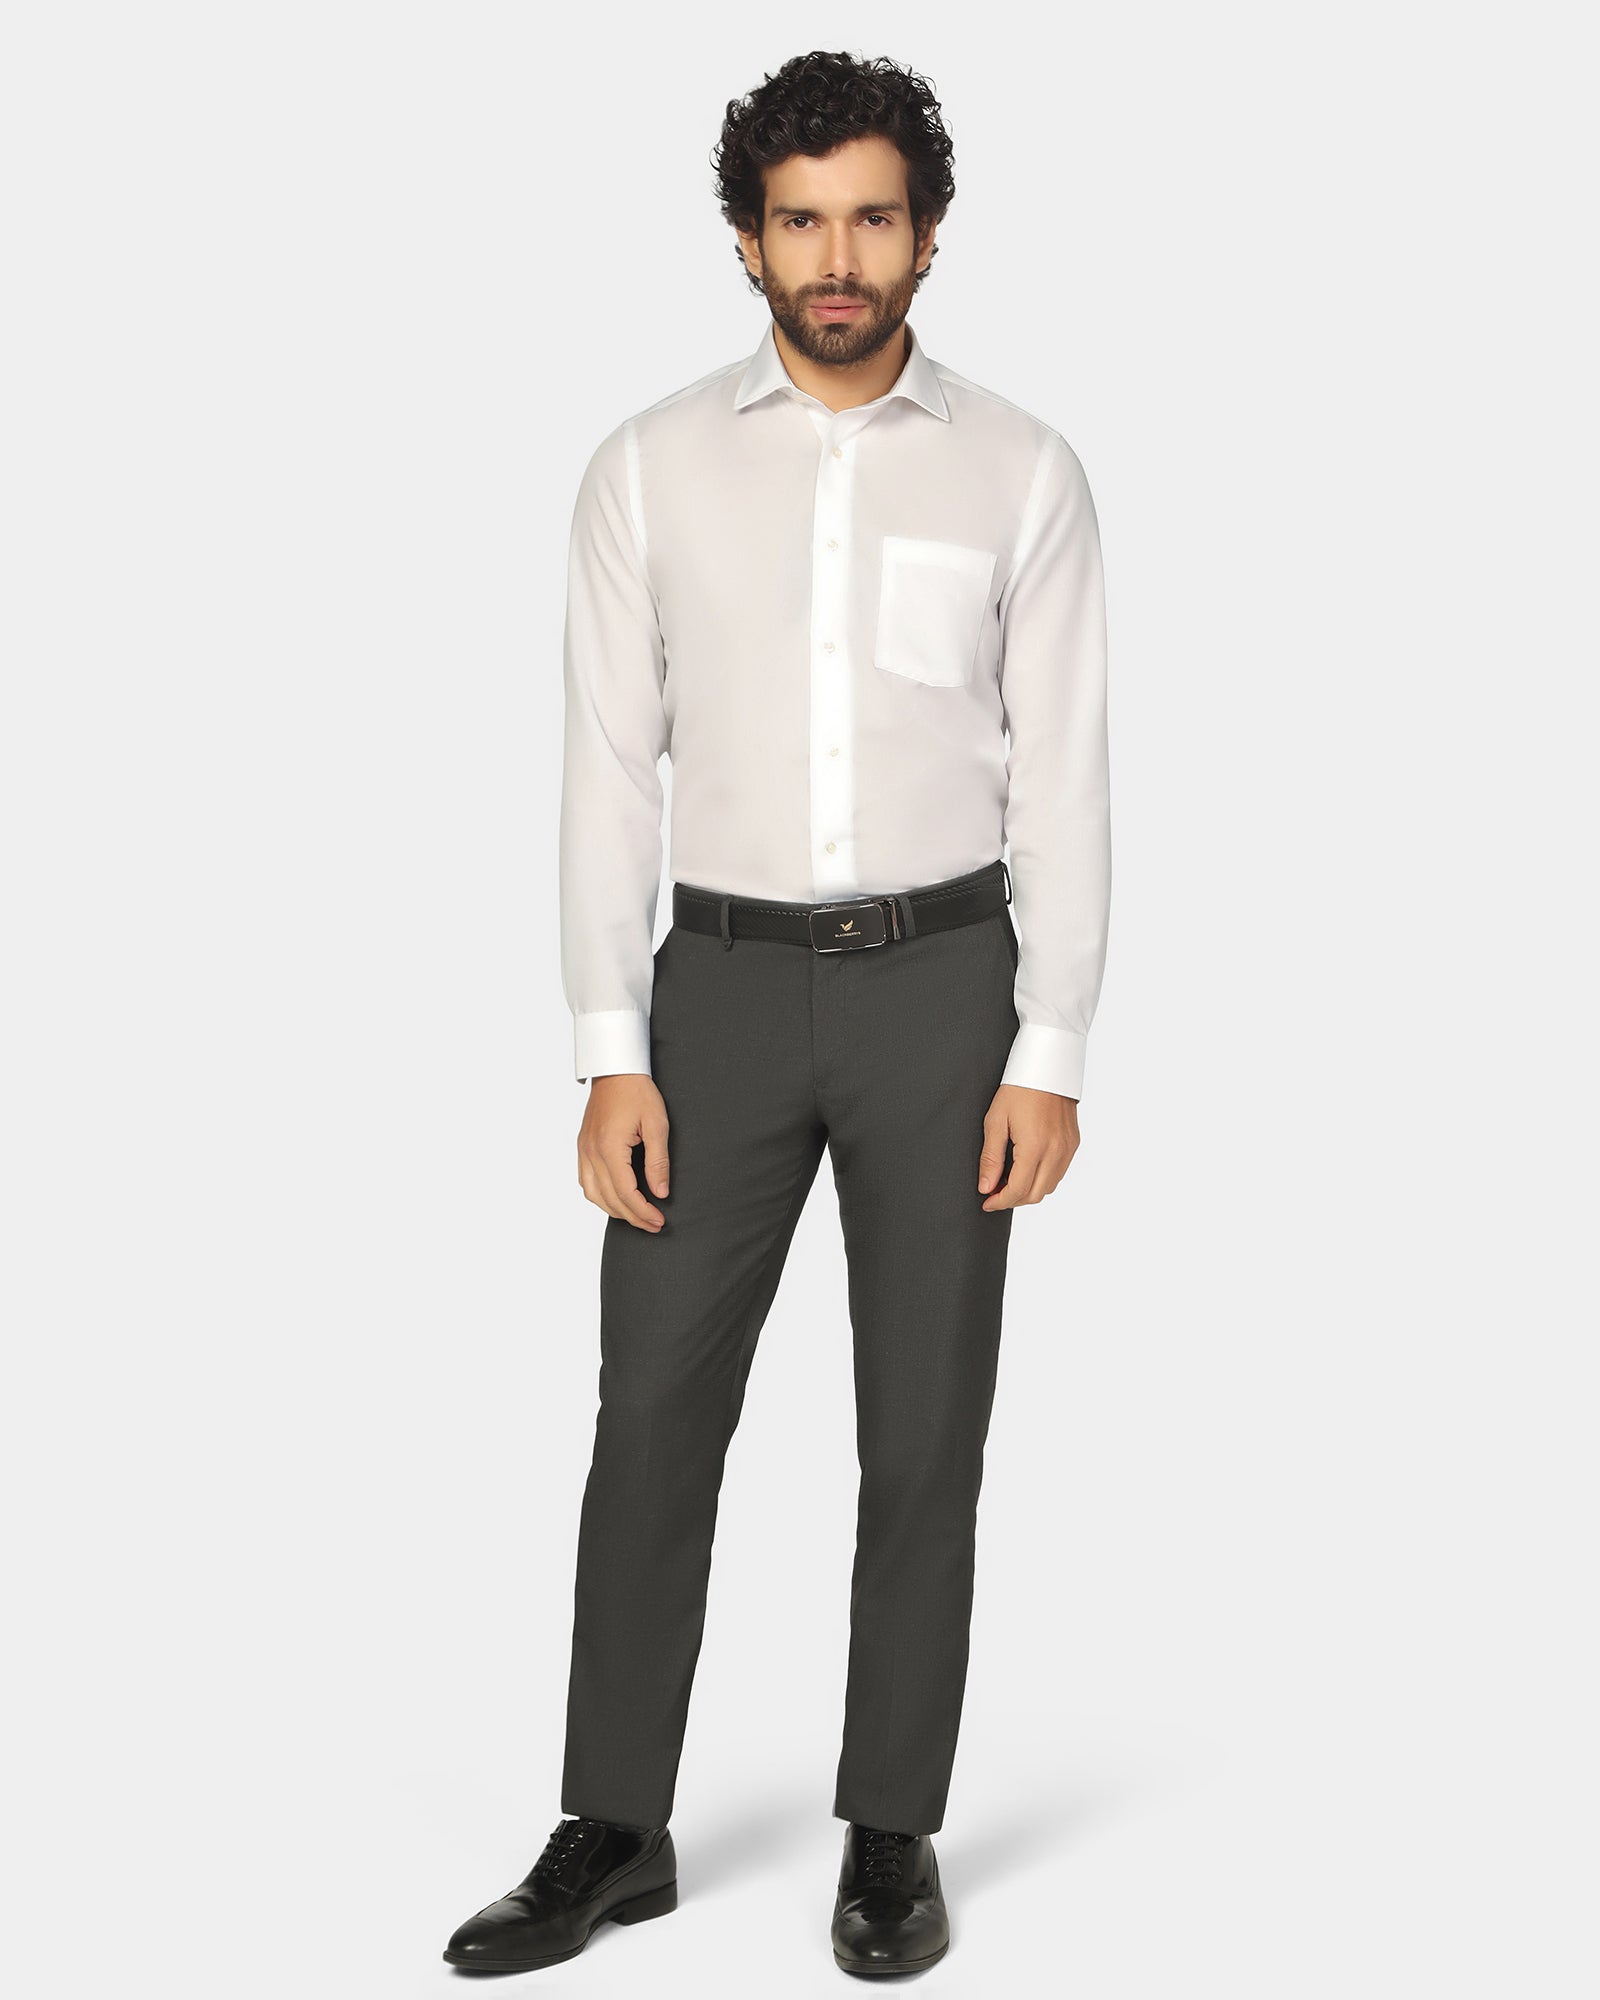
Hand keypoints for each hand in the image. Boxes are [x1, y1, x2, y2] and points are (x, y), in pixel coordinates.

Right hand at [578, 1074, 670, 1230]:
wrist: (615, 1069)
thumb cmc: (638, 1092)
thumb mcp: (657, 1124)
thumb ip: (658, 1161)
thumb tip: (660, 1193)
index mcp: (609, 1147)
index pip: (625, 1193)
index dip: (643, 1212)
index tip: (659, 1221)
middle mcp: (591, 1152)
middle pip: (609, 1199)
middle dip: (633, 1217)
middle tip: (654, 1224)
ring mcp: (583, 1149)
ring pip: (593, 1194)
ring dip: (615, 1210)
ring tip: (637, 1215)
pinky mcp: (582, 1146)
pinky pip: (585, 1181)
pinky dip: (600, 1196)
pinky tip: (616, 1198)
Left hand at [977, 1083, 1079, 1209]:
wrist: (1047, 1066)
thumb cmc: (1018, 1089)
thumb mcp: (995, 1121)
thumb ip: (990, 1158)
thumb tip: (986, 1187)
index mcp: (1035, 1146)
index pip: (1018, 1190)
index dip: (1000, 1202)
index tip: (986, 1202)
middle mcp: (1056, 1151)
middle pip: (1035, 1195)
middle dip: (1013, 1200)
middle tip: (994, 1193)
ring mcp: (1068, 1148)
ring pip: (1049, 1187)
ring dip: (1028, 1191)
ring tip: (1008, 1180)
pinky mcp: (1073, 1144)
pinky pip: (1058, 1173)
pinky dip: (1042, 1178)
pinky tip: (1026, 1168)